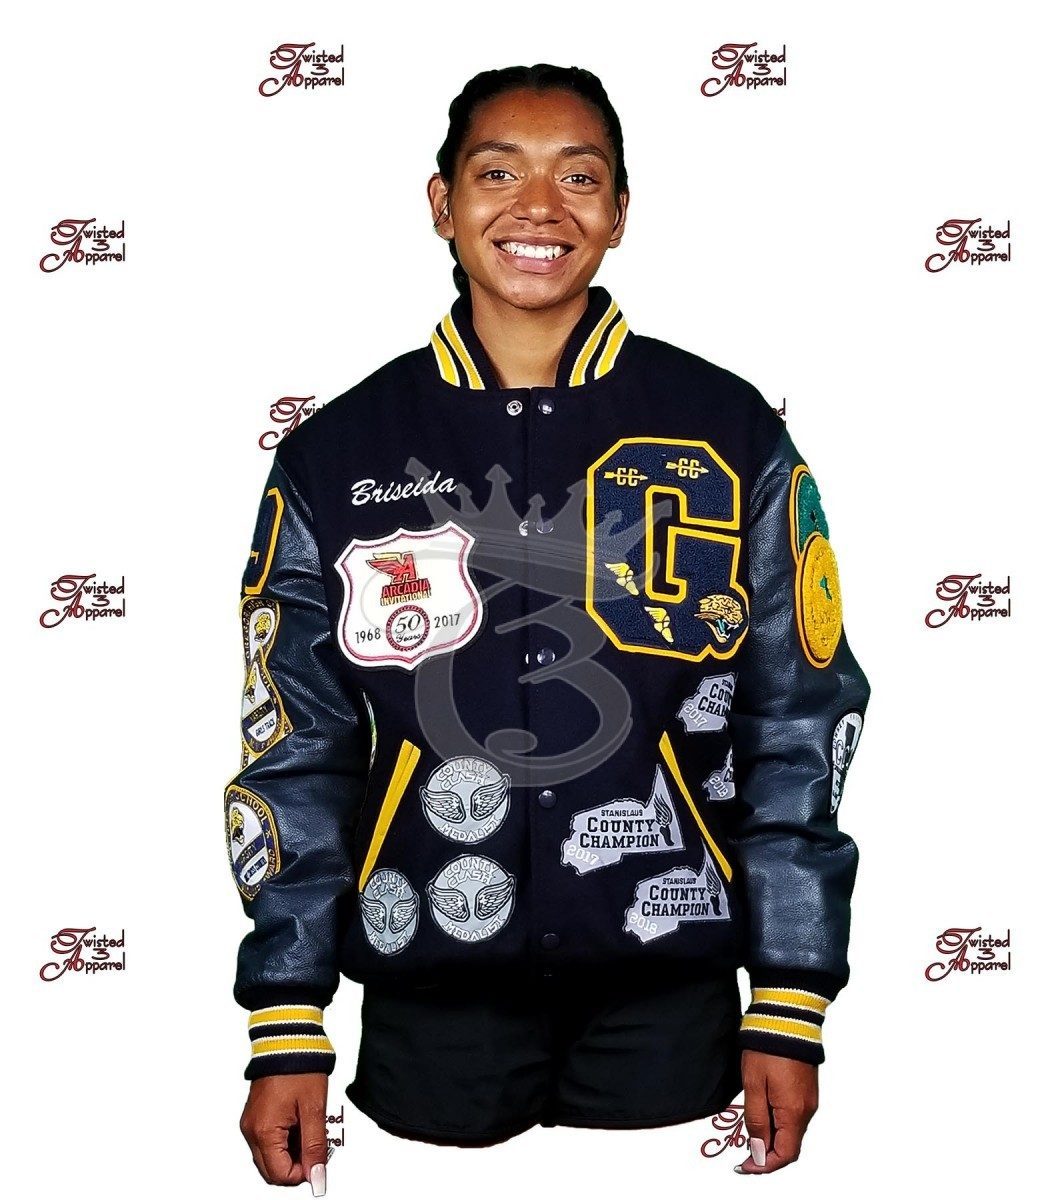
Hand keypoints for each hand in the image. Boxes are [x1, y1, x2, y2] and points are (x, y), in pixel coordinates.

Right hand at [240, 1072, 329, 1191]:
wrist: (287, 1039)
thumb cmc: (299, 1067)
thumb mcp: (314, 1108)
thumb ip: (315, 1146)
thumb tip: (316, 1176)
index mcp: (264, 1130)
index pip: (280, 1174)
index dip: (303, 1172)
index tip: (319, 1160)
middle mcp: (251, 1130)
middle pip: (272, 1170)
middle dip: (296, 1165)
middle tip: (316, 1146)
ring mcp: (250, 1123)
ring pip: (269, 1157)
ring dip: (291, 1152)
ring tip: (309, 1128)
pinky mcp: (254, 1117)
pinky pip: (267, 1141)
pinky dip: (284, 1140)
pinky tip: (300, 1123)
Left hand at [734, 1049, 817, 1173]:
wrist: (786, 1016)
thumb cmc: (767, 1047)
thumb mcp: (753, 1085)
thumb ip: (756, 1120)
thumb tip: (759, 1151)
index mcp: (794, 1111)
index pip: (785, 1154)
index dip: (765, 1165)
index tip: (746, 1165)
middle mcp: (807, 1109)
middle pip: (789, 1145)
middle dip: (767, 1152)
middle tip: (743, 1151)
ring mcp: (809, 1099)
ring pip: (791, 1131)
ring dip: (771, 1136)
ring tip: (749, 1129)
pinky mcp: (806, 1089)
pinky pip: (793, 1116)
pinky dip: (778, 1122)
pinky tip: (761, 1113)